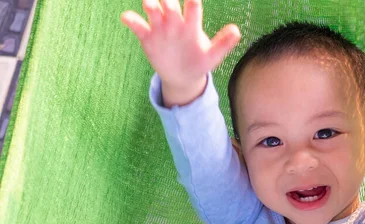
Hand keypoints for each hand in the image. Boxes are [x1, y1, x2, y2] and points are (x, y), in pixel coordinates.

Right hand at [121, 0, 240, 106]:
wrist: (182, 76)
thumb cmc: (199, 62)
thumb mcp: (213, 56)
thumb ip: (223, 44)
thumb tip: (236, 30)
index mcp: (191, 24)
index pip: (193, 6)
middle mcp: (174, 21)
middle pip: (170, 4)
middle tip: (168, 2)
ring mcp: (160, 28)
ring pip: (152, 10)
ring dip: (150, 4)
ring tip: (150, 5)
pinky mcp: (147, 37)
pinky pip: (137, 25)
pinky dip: (131, 20)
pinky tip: (128, 18)